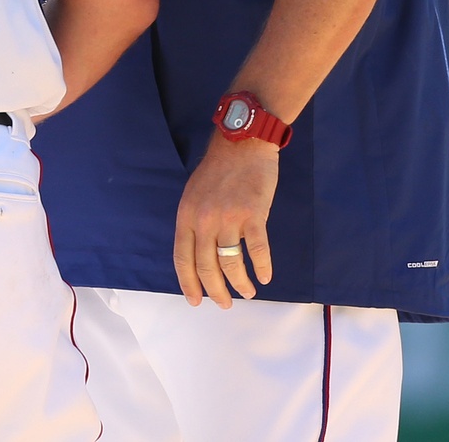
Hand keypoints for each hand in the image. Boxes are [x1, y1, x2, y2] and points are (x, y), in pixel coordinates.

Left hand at [173, 132, 278, 308]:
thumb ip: (194, 223)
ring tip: (247, 292)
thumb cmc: (218, 169)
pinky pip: (257, 249)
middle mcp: (204, 220)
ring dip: (240, 284)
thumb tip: (199, 256)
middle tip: (225, 304)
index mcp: (186, 216)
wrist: (242, 143)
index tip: (196, 301)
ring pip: (231, 263)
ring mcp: (228, 218)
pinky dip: (262, 266)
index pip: (182, 259)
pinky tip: (265, 277)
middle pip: (206, 267)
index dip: (189, 284)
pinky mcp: (253, 214)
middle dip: (216, 291)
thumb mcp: (194, 195)